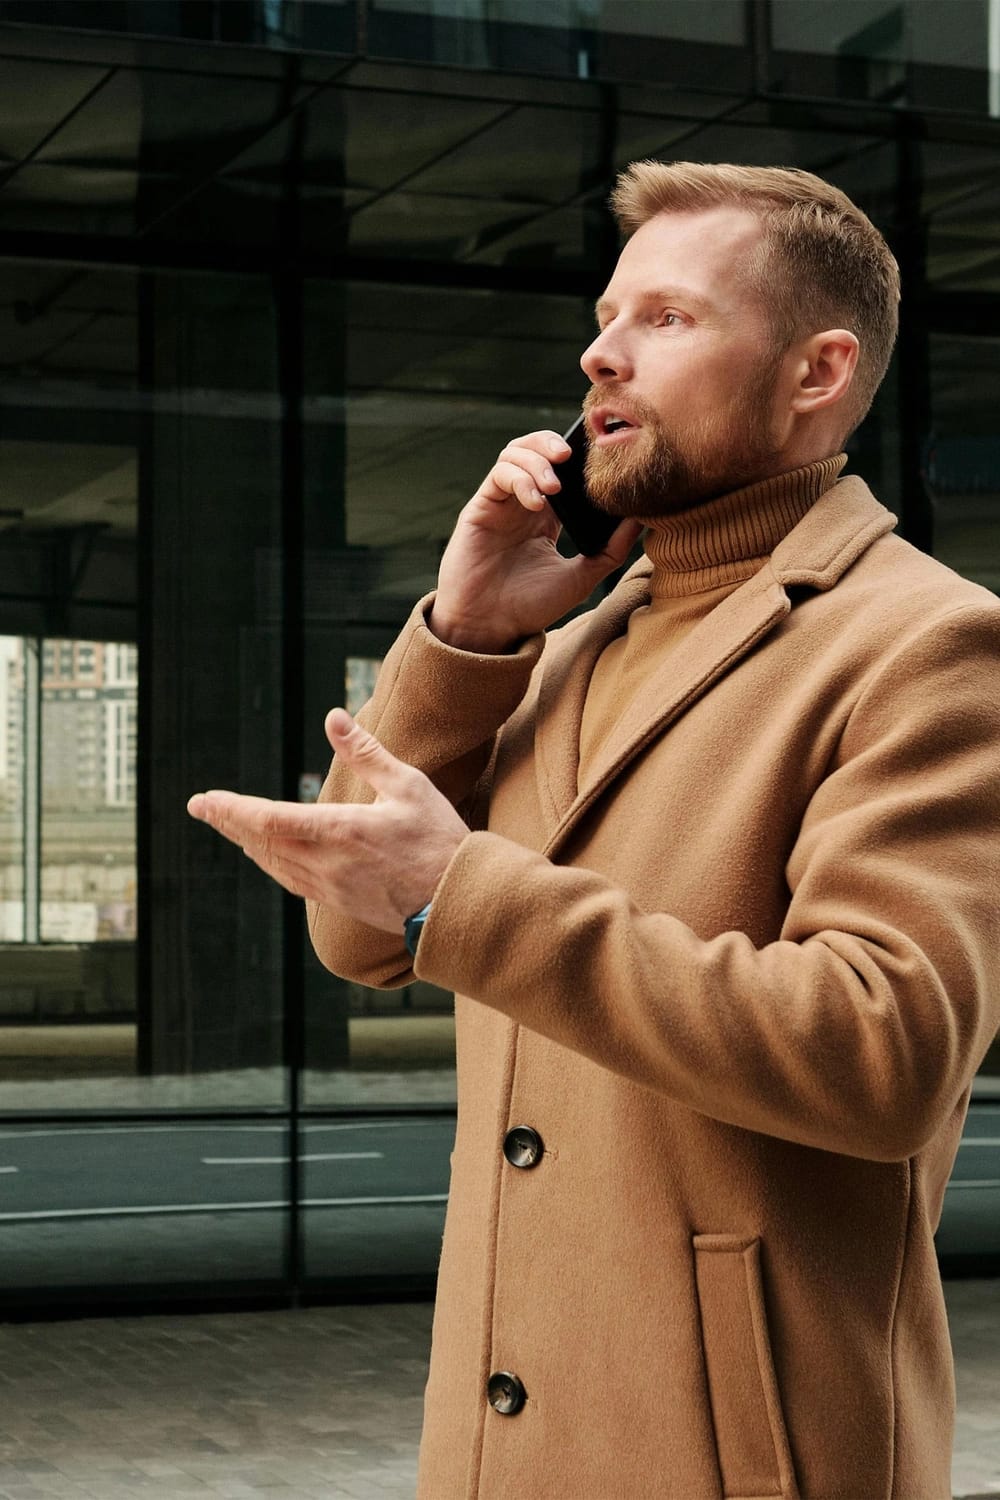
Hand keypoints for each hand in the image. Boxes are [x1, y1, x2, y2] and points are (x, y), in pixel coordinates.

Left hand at [186, 709, 467, 934]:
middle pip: (260, 842)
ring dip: (246, 842)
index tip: (203, 800)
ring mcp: (330, 887)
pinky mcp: (339, 902)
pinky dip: (270, 862)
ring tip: (228, 825)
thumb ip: (366, 753)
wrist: (457, 901)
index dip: (231, 810)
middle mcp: (327, 863)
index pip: (268, 819)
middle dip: (228, 823)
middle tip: (201, 807)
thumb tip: (332, 717)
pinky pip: (291, 880)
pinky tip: (266, 855)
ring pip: (273, 863)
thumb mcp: (408, 785)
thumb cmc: (439, 838)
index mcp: (341, 830)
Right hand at [429, 429, 641, 652]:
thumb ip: (611, 550)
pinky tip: (536, 504)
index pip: (562, 469)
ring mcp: (501, 503)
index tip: (598, 458)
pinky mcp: (481, 507)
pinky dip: (520, 480)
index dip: (577, 456)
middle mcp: (523, 503)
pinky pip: (500, 474)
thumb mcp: (581, 578)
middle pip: (535, 448)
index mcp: (547, 516)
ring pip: (515, 453)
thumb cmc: (530, 607)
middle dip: (553, 443)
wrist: (489, 627)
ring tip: (555, 487)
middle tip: (571, 457)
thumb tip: (643, 519)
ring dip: (537, 460)